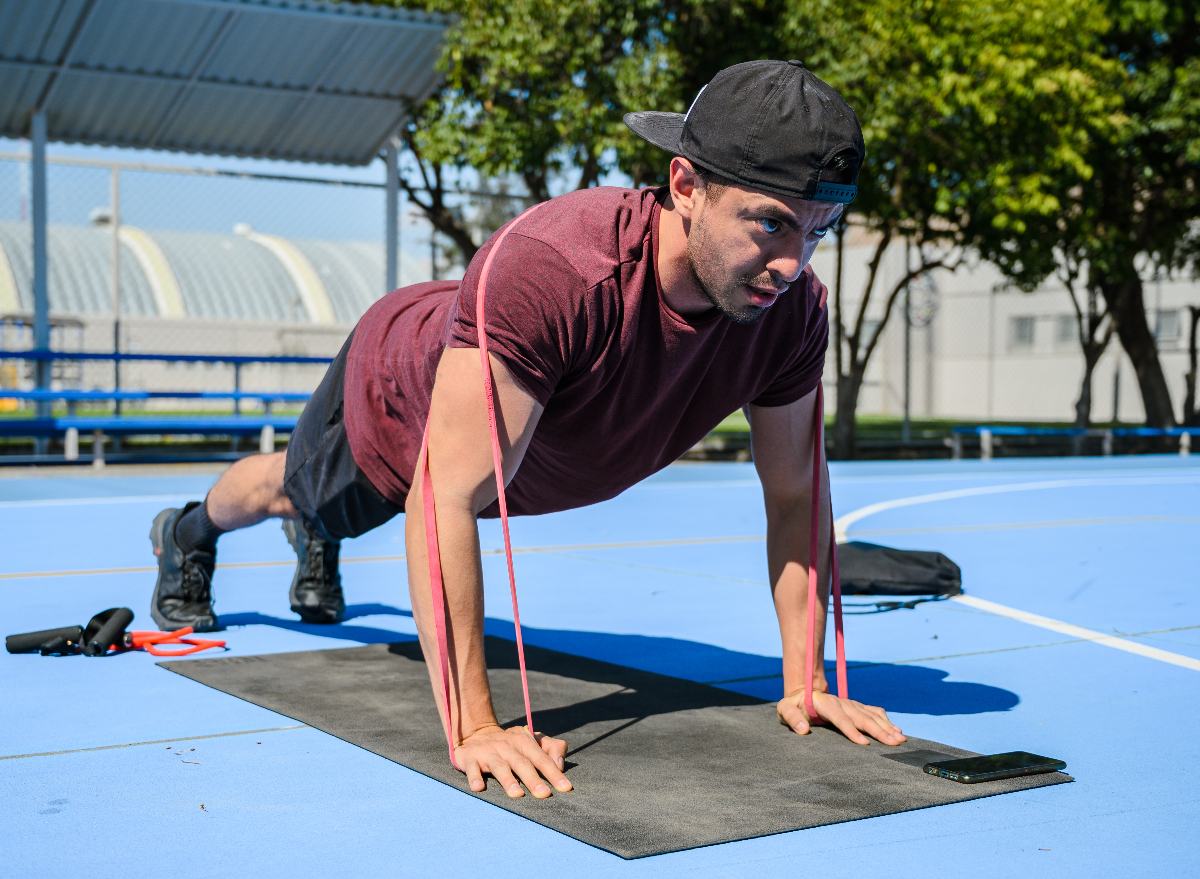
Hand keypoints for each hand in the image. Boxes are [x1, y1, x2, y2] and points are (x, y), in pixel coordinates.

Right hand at [454, 724, 572, 797]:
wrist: (477, 734)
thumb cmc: (512, 744)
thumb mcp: (532, 741)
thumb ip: (552, 748)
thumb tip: (561, 765)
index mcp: (524, 741)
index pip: (542, 758)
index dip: (554, 773)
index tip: (565, 788)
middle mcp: (507, 746)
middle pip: (522, 763)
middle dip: (533, 779)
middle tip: (544, 794)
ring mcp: (488, 752)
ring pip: (500, 767)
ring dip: (508, 780)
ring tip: (517, 795)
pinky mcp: (470, 758)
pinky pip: (472, 768)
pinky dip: (475, 777)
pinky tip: (479, 788)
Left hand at [777, 689, 905, 745]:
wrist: (803, 692)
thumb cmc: (793, 705)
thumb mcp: (784, 710)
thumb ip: (791, 717)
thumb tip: (803, 729)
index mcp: (823, 704)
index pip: (840, 718)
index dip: (851, 731)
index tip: (864, 744)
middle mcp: (840, 702)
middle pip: (861, 717)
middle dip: (878, 731)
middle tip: (894, 743)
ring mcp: (850, 703)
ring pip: (871, 715)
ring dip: (887, 726)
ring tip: (900, 739)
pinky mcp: (855, 706)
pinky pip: (873, 711)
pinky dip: (886, 720)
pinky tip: (897, 729)